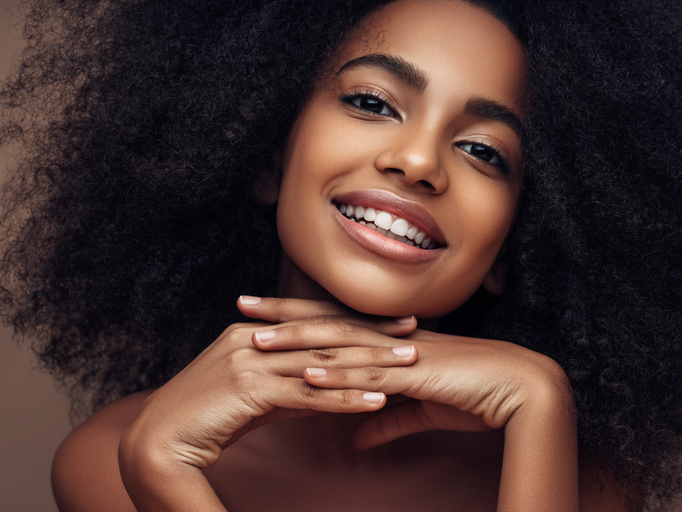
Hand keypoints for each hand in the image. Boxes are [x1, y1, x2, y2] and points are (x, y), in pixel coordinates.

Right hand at [120, 296, 417, 469]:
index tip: (389, 321)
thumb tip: (316, 388)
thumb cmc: (203, 420)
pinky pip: (308, 393)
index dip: (353, 321)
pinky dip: (345, 396)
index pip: (312, 322)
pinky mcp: (250, 388)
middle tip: (413, 330)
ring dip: (369, 362)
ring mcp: (250, 360)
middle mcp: (251, 338)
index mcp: (250, 333)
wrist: (156, 443)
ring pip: (322, 360)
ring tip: (409, 363)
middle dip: (371, 333)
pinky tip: (375, 399)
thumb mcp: (249, 396)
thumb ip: (282, 387)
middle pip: (323, 334)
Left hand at [247, 306, 577, 511]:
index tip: (260, 312)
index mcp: (387, 341)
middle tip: (241, 304)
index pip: (332, 321)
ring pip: (339, 344)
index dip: (294, 315)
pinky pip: (369, 375)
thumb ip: (385, 419)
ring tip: (256, 340)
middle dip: (280, 313)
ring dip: (296, 342)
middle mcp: (387, 339)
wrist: (520, 388)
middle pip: (324, 321)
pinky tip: (307, 378)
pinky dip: (337, 377)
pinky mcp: (416, 375)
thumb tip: (354, 435)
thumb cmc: (474, 393)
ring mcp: (399, 353)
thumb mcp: (420, 409)